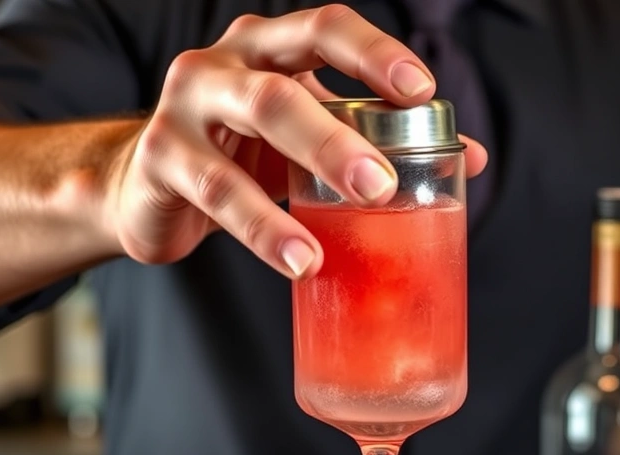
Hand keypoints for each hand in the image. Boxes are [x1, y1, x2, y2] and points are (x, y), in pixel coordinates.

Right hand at [104, 4, 487, 276]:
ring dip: (303, 179)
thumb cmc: (243, 154)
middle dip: (340, 138)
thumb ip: (378, 141)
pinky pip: (216, 191)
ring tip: (344, 230)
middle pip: (284, 88)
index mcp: (269, 49)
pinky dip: (262, 228)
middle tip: (383, 185)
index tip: (422, 89)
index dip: (374, 54)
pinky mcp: (161, 159)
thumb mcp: (310, 141)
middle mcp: (222, 65)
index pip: (325, 29)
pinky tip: (299, 259)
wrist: (150, 186)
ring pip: (248, 131)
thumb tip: (470, 160)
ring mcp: (183, 108)